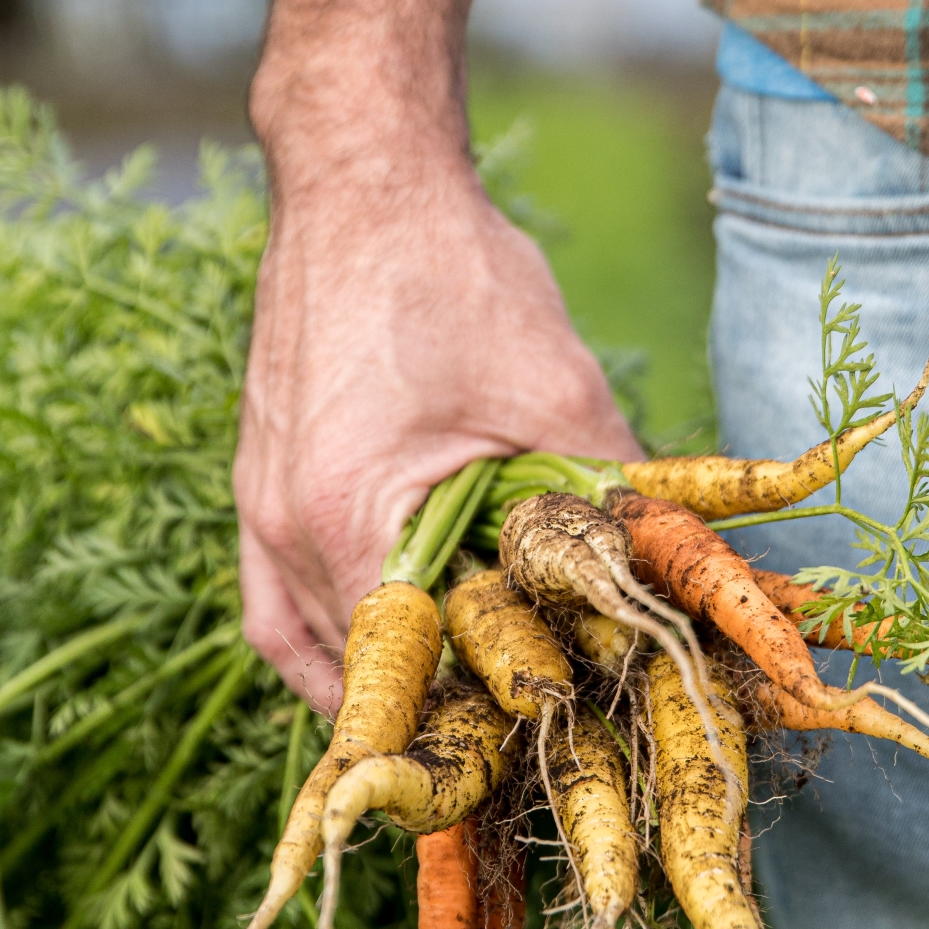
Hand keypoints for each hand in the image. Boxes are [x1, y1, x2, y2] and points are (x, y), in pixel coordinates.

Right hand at [236, 143, 639, 710]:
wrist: (362, 180)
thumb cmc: (452, 272)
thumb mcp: (557, 391)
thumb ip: (608, 495)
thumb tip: (671, 571)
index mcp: (348, 518)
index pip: (413, 676)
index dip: (486, 721)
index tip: (550, 747)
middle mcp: (282, 528)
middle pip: (360, 676)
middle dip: (441, 716)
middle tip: (520, 748)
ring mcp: (257, 507)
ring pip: (309, 652)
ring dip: (382, 690)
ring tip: (458, 723)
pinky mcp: (257, 482)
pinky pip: (278, 604)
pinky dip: (330, 645)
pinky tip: (383, 658)